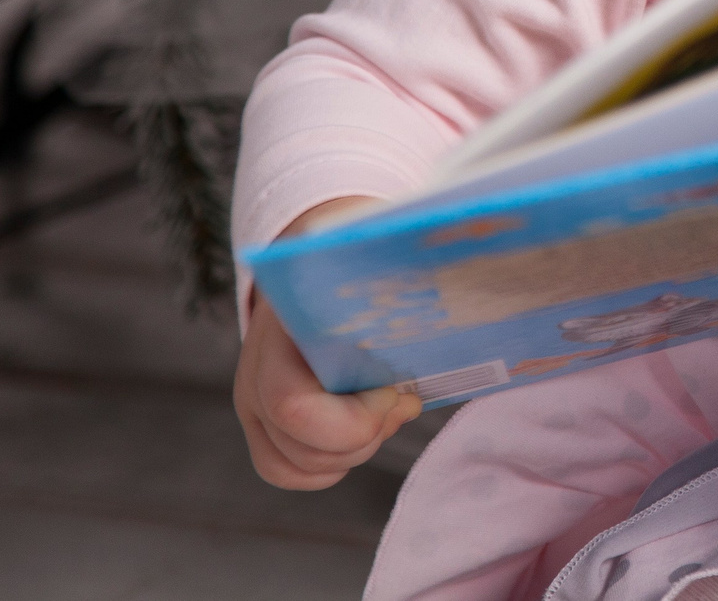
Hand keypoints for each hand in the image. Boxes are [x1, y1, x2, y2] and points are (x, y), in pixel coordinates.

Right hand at [233, 200, 421, 488]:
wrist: (324, 249)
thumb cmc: (370, 253)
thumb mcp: (390, 253)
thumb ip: (411, 272)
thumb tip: (465, 287)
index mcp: (284, 320)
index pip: (292, 405)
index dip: (356, 419)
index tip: (399, 391)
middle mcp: (255, 362)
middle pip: (297, 443)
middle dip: (364, 435)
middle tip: (403, 400)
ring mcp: (251, 393)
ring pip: (292, 463)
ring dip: (354, 449)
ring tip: (388, 406)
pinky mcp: (262, 417)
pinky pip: (285, 468)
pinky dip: (332, 462)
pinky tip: (368, 427)